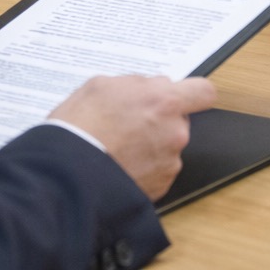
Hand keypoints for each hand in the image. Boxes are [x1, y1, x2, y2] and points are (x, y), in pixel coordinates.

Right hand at [49, 76, 217, 199]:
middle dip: (159, 120)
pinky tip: (120, 164)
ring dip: (150, 145)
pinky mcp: (160, 186)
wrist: (66, 172)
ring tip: (118, 147)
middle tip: (128, 124)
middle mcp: (174, 132)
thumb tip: (149, 87)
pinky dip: (143, 168)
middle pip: (179, 120)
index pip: (203, 92)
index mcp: (164, 101)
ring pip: (167, 146)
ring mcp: (169, 162)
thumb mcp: (101, 85)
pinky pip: (158, 170)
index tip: (182, 97)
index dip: (193, 94)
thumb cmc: (79, 127)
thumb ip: (136, 84)